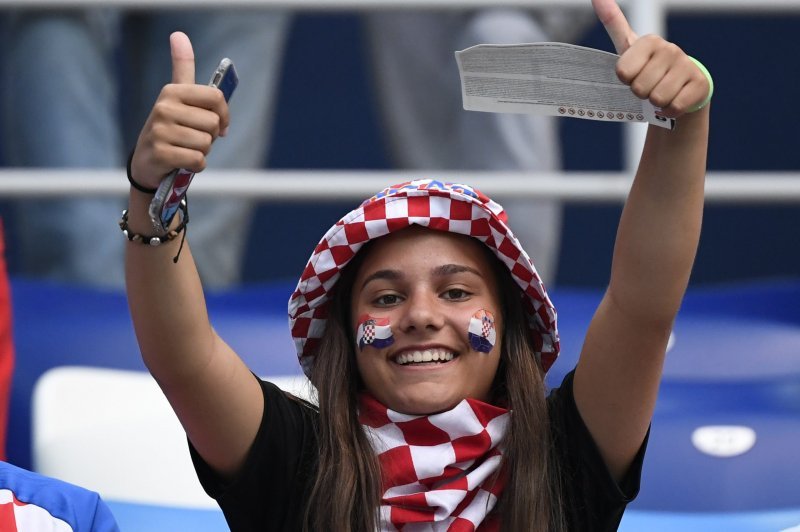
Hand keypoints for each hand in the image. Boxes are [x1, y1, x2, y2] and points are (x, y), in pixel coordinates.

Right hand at [130, 32, 229, 189]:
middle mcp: (164, 107)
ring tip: (185, 149)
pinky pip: (197, 160)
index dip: (224, 115)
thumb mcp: (177, 98)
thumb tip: (178, 34)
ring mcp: (160, 130)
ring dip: (202, 152)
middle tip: (193, 139)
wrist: (147, 162)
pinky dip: (196, 166)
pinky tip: (182, 162)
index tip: (220, 124)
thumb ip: (182, 68)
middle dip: (210, 137)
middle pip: (213, 124)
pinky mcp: (160, 153)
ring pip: (206, 143)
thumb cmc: (172, 129)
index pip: (216, 98)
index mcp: (172, 91)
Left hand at [592, 0, 709, 117]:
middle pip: (639, 88)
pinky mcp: (700, 83)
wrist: (678, 88)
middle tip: (648, 86)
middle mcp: (670, 49)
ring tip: (660, 92)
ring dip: (655, 103)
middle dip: (641, 93)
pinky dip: (669, 110)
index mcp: (650, 41)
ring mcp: (688, 65)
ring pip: (657, 98)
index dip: (625, 80)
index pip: (623, 73)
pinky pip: (673, 106)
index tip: (633, 74)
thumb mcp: (628, 49)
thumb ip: (613, 23)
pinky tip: (673, 100)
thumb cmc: (647, 68)